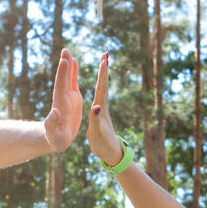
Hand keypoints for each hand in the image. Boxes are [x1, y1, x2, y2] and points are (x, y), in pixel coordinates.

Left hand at [42, 48, 82, 152]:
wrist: (56, 139)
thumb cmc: (55, 139)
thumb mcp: (54, 133)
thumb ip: (52, 123)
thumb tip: (54, 112)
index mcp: (59, 105)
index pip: (61, 87)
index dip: (62, 74)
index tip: (64, 61)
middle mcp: (62, 98)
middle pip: (63, 78)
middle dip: (64, 65)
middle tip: (65, 50)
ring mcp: (67, 97)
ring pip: (68, 78)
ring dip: (67, 65)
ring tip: (68, 52)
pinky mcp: (73, 99)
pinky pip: (73, 83)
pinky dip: (73, 72)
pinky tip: (74, 61)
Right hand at [86, 51, 122, 166]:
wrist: (111, 153)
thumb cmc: (103, 144)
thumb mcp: (96, 133)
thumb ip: (95, 120)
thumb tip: (96, 106)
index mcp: (101, 109)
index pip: (102, 88)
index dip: (103, 74)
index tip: (104, 60)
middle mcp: (103, 106)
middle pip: (104, 84)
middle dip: (105, 69)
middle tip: (106, 54)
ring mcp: (103, 109)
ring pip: (103, 88)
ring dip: (104, 75)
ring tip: (104, 63)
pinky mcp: (101, 113)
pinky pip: (100, 94)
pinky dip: (100, 85)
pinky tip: (100, 84)